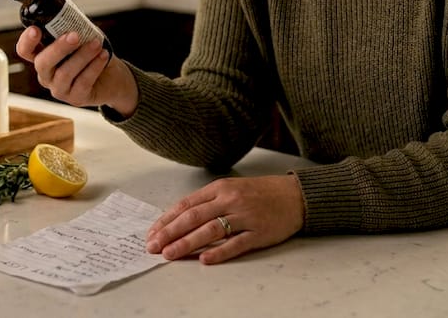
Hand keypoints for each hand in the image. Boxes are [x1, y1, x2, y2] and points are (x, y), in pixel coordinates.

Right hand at [14, 27, 138, 114]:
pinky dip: (94, 67)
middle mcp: (46, 74)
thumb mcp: (80, 38)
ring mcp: (59, 89)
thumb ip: (72, 28)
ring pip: (64, 73)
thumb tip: (72, 14)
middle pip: (42, 63)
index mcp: (42, 56)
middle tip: (74, 35)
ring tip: (96, 43)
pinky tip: (103, 56)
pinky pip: (82, 82)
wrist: (112, 77)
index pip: (25, 50)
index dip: (26, 41)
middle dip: (58, 48)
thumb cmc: (91, 54)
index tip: (35, 29)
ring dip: (82, 56)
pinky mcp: (75, 98)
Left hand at [146, 175, 303, 264]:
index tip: (152, 232)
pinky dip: (219, 252)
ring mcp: (245, 216)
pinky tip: (204, 259)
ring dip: (187, 243)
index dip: (167, 219)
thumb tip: (179, 219)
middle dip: (170, 233)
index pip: (187, 204)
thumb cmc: (260, 193)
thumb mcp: (232, 188)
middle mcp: (230, 200)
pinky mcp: (259, 233)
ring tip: (170, 254)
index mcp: (220, 188)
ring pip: (210, 230)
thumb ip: (208, 202)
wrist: (295, 195)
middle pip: (194, 217)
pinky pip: (236, 244)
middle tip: (154, 246)